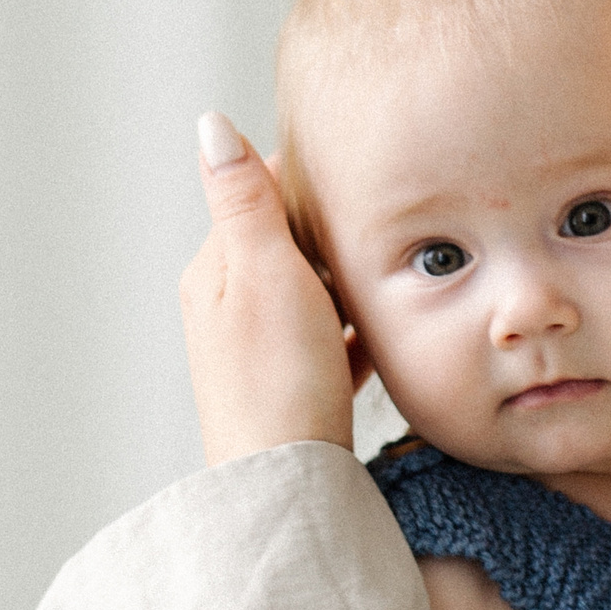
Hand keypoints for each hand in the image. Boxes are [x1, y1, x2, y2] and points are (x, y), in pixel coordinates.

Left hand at [180, 112, 365, 464]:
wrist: (286, 485)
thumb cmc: (276, 383)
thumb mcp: (265, 274)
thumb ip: (245, 200)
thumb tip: (210, 124)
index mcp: (215, 270)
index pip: (263, 193)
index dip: (314, 176)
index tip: (367, 165)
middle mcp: (229, 306)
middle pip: (291, 242)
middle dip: (338, 230)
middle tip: (400, 217)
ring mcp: (261, 349)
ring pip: (314, 290)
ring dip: (350, 279)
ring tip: (401, 268)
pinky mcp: (293, 386)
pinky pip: (331, 338)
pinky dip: (357, 327)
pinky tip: (389, 330)